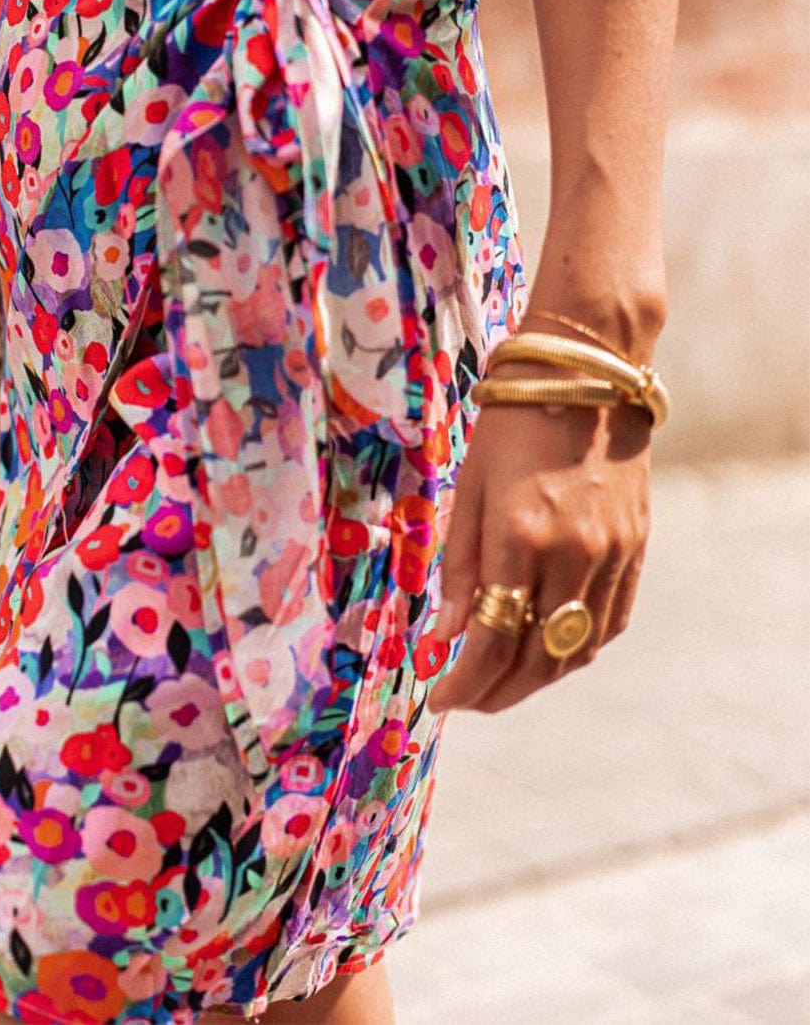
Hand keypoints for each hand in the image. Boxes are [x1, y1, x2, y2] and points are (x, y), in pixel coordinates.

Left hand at [426, 363, 651, 715]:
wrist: (586, 377)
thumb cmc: (511, 425)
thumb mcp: (469, 488)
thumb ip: (460, 566)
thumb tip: (448, 635)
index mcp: (520, 537)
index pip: (492, 639)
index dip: (464, 681)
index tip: (440, 698)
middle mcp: (572, 555)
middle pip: (536, 657)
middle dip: (496, 691)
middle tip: (467, 700)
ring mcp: (611, 555)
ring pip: (576, 649)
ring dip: (537, 678)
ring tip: (502, 683)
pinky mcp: (636, 548)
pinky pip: (608, 622)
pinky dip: (576, 648)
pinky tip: (548, 650)